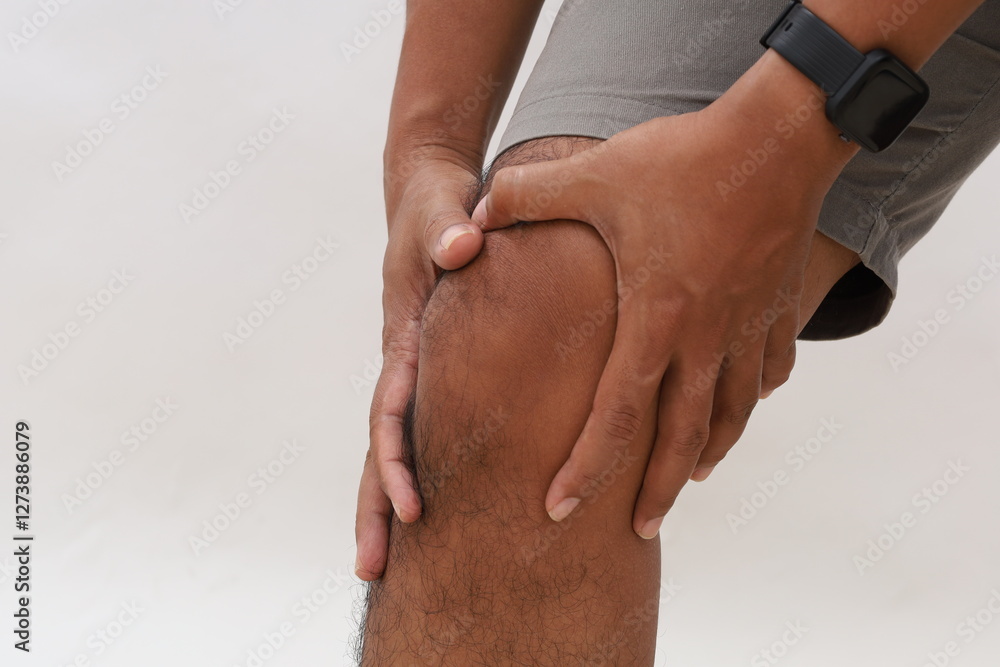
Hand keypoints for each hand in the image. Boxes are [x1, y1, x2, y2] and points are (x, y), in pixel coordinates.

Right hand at [356, 157, 481, 579]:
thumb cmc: (437, 205)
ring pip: (396, 445)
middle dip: (373, 507)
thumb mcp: (442, 207)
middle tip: (371, 570)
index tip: (411, 511)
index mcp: (403, 338)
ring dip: (388, 501)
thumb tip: (464, 244)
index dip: (398, 462)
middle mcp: (402, 364)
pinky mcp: (432, 370)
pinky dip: (417, 470)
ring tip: (389, 563)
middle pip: (381, 447)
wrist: (429, 199)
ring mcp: (414, 371)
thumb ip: (448, 225)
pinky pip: (422, 429)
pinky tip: (432, 507)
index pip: (391, 414)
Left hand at [472, 84, 852, 537]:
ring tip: (691, 478)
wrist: (782, 135)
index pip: (615, 415)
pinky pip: (770, 370)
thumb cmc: (684, 157)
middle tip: (639, 530)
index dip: (585, 468)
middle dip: (656, 491)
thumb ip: (526, 196)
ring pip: (733, 413)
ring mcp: (750, 324)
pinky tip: (744, 405)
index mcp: (656, 318)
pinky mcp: (779, 305)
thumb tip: (473, 212)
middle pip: (683, 437)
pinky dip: (754, 397)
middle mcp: (707, 336)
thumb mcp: (596, 173)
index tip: (559, 509)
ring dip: (709, 452)